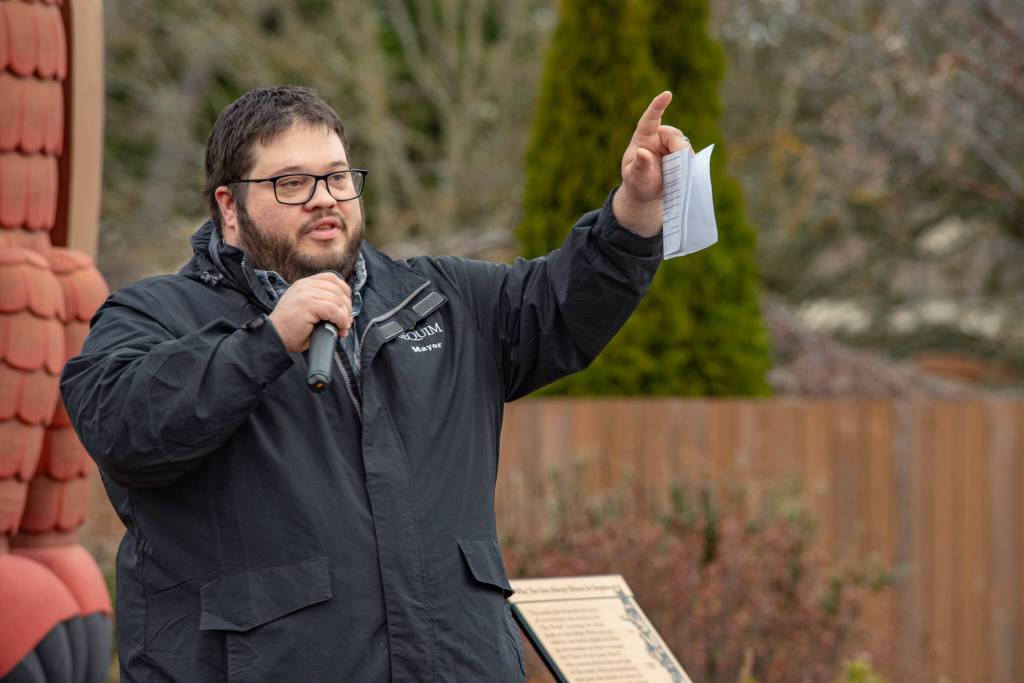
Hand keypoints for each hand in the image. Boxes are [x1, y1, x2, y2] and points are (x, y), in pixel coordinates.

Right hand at [267, 273, 352, 352]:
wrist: (273, 337)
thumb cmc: (291, 329)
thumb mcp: (308, 310)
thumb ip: (323, 304)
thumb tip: (346, 312)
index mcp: (304, 284)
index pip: (332, 279)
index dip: (344, 293)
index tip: (345, 309)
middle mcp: (305, 285)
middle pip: (338, 289)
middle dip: (347, 307)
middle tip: (345, 323)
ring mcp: (306, 293)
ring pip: (338, 300)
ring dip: (345, 316)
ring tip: (342, 328)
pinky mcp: (307, 304)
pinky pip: (334, 310)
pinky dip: (341, 320)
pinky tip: (340, 328)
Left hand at [612, 91, 690, 236]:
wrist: (648, 192)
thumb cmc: (637, 183)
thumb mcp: (635, 177)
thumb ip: (639, 166)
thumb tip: (643, 152)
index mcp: (643, 137)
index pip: (650, 118)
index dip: (658, 105)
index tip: (667, 94)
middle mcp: (658, 137)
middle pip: (675, 136)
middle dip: (679, 150)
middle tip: (681, 166)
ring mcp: (671, 144)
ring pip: (685, 146)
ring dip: (685, 160)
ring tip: (677, 175)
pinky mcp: (681, 152)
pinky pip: (690, 155)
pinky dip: (690, 164)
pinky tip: (686, 173)